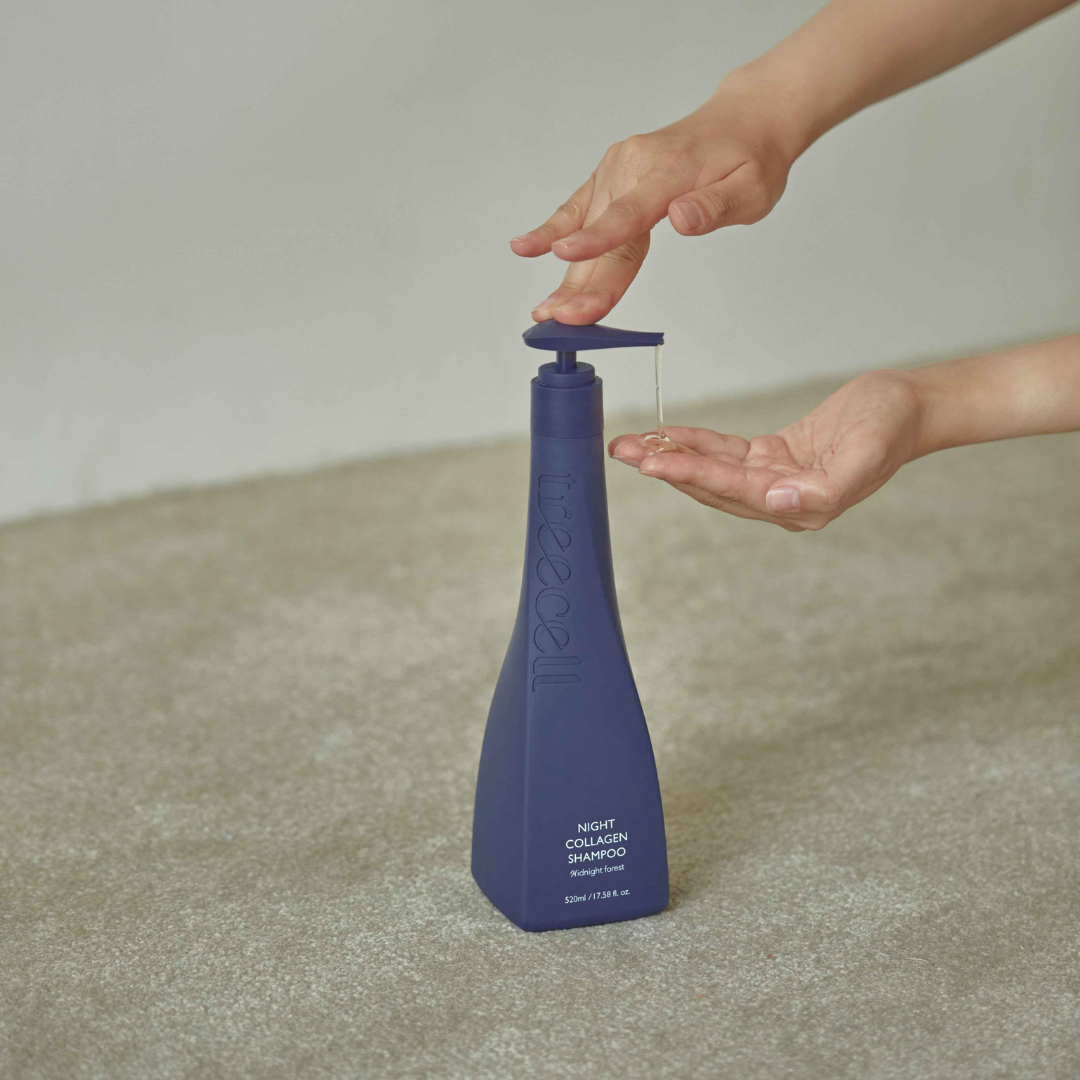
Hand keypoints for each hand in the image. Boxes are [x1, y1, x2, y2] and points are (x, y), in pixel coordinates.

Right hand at [510, 74, 798, 325]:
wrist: (745, 119)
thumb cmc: (751, 158)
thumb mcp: (752, 189)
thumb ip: (714, 207)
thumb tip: (681, 220)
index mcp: (669, 171)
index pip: (629, 213)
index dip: (597, 240)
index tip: (566, 257)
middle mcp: (634, 165)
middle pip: (603, 234)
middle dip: (580, 281)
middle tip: (558, 320)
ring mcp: (617, 168)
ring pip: (586, 230)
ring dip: (567, 274)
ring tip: (545, 311)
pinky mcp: (609, 174)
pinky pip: (578, 207)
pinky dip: (551, 230)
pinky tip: (525, 248)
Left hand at [608, 370, 924, 530]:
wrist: (911, 407)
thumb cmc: (892, 428)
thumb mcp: (865, 456)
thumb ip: (823, 491)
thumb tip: (779, 505)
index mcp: (801, 507)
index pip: (731, 492)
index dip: (690, 475)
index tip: (651, 463)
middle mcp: (781, 501)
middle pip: (711, 486)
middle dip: (664, 467)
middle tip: (622, 450)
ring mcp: (774, 481)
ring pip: (712, 471)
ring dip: (671, 456)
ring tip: (631, 443)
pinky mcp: (772, 459)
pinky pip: (725, 453)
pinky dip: (695, 443)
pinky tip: (667, 435)